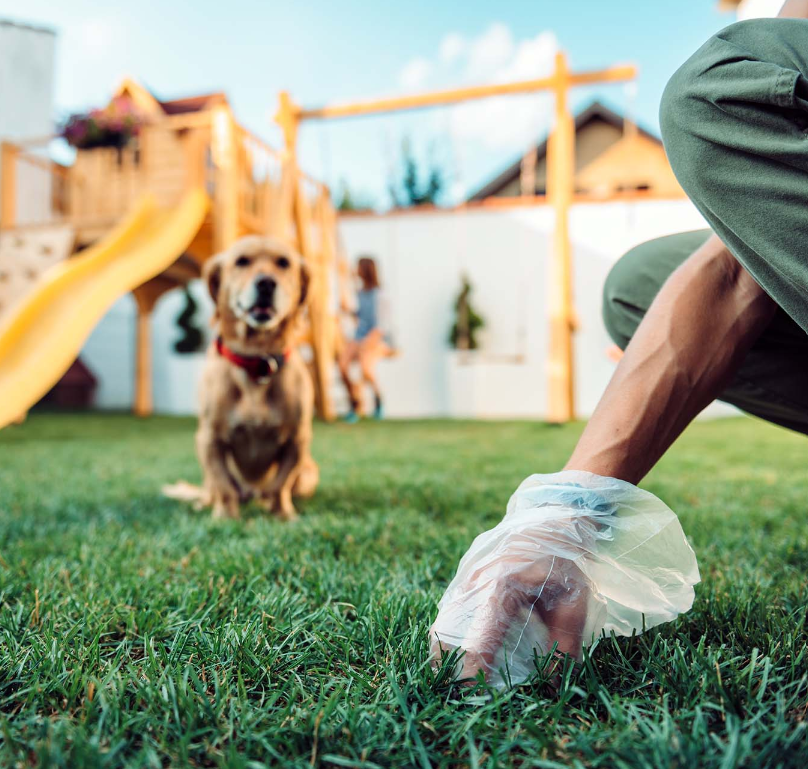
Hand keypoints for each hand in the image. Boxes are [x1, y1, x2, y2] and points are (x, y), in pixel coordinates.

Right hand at [429, 471, 699, 688]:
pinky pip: (449, 612)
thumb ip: (565, 644)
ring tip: (458, 682)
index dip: (473, 673)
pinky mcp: (465, 577)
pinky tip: (462, 654)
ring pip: (443, 623)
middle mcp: (474, 581)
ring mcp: (465, 577)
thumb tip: (556, 685)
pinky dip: (451, 635)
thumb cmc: (565, 556)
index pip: (477, 640)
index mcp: (500, 586)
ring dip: (447, 652)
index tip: (475, 698)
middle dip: (449, 667)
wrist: (551, 514)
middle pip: (446, 633)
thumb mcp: (574, 599)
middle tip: (460, 696)